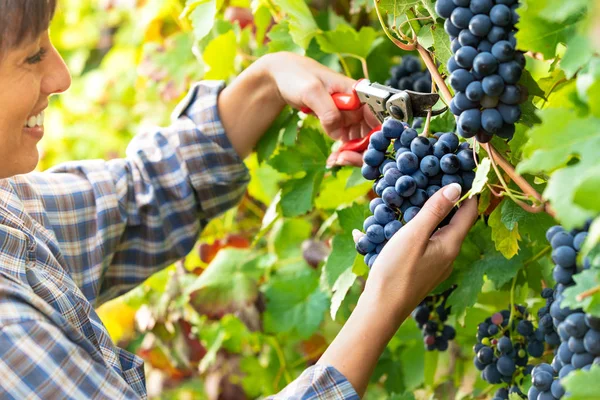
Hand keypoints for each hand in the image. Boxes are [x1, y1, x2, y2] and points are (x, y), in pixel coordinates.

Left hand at [260, 52, 378, 151]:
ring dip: (351, 154)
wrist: (282, 77)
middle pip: (373, 133)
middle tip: (343, 159)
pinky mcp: (340, 123)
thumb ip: (328, 111)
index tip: (359, 150)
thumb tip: (338, 133)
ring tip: (335, 160)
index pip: (378, 118)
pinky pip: (348, 142)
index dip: (374, 137)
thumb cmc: (298, 76)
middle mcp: (358, 105)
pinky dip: (343, 152)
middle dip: (361, 150)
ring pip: (361, 141)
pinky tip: (332, 159)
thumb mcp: (312, 91)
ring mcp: (350, 115)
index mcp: (358, 92)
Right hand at [319, 184, 476, 395]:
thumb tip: (457, 187)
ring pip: (440, 232)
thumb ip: (435, 211)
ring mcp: (436, 263)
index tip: (462, 169)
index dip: (470, 190)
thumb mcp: (414, 235)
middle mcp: (449, 254)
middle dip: (449, 199)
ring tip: (418, 195)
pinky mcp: (422, 269)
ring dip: (433, 213)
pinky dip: (421, 228)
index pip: (469, 212)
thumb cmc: (397, 271)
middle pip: (455, 221)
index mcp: (451, 244)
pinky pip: (427, 242)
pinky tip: (403, 223)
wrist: (382, 308)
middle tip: (436, 177)